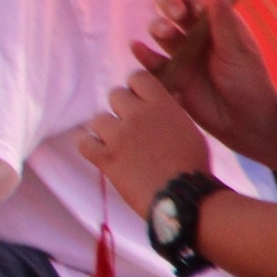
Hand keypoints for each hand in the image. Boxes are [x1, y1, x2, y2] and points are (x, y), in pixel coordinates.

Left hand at [81, 70, 211, 216]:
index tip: (139, 102)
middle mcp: (137, 115)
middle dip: (121, 109)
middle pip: (115, 95)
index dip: (136, 88)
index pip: (137, 77)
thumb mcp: (189, 130)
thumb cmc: (193, 167)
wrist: (184, 198)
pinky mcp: (105, 157)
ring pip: (98, 119)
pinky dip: (90, 147)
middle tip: (131, 129)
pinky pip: (84, 143)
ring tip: (119, 147)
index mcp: (161, 105)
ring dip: (106, 131)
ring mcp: (119, 135)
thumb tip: (163, 98)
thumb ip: (170, 111)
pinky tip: (101, 154)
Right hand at [137, 0, 276, 169]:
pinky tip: (138, 49)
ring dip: (159, 27)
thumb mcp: (240, 53)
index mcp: (219, 24)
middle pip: (174, 7)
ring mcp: (182, 54)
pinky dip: (144, 54)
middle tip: (177, 15)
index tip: (199, 4)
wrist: (246, 125)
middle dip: (170, 4)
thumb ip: (225, 24)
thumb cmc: (250, 85)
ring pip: (161, 31)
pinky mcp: (170, 75)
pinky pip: (152, 62)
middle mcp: (197, 34)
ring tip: (164, 34)